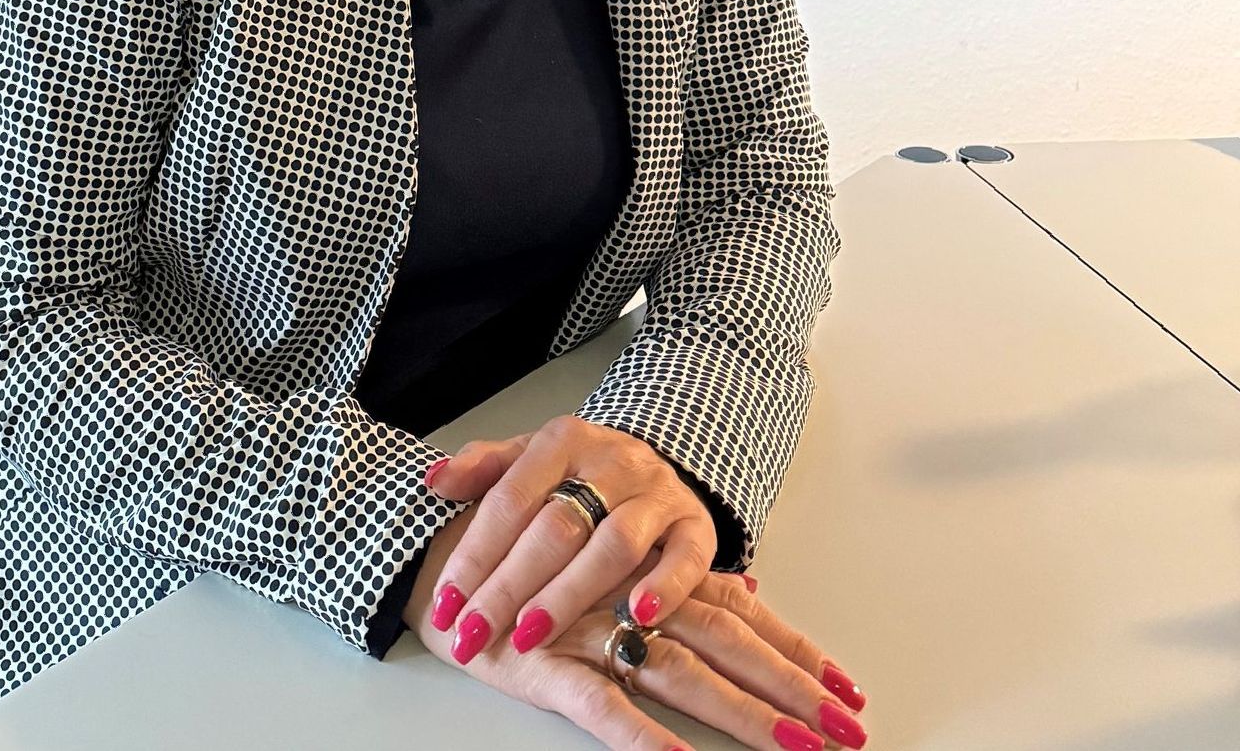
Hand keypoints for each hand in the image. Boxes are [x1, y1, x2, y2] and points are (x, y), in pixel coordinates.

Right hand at [406, 505, 870, 750]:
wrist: (429, 549)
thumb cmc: (516, 549)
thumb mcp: (599, 546)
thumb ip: (673, 566)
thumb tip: (754, 587)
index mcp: (644, 566)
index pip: (735, 608)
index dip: (793, 647)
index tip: (850, 688)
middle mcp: (626, 593)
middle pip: (722, 641)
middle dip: (789, 690)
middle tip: (848, 732)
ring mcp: (586, 629)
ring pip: (679, 673)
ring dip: (742, 715)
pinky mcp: (542, 665)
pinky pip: (601, 706)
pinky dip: (642, 739)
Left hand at [421, 415, 720, 650]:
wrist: (652, 462)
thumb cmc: (579, 474)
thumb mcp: (529, 459)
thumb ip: (483, 469)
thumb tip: (434, 481)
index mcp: (562, 441)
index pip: (510, 498)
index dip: (474, 553)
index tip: (444, 603)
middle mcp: (611, 461)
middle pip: (556, 527)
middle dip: (508, 586)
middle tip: (473, 632)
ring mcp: (656, 493)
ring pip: (613, 544)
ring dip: (568, 594)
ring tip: (529, 635)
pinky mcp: (696, 525)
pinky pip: (686, 556)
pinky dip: (664, 585)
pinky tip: (637, 615)